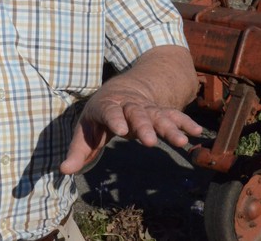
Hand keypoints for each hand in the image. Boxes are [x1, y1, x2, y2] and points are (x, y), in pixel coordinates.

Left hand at [59, 84, 201, 174]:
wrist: (122, 90)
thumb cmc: (100, 116)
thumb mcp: (86, 130)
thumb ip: (77, 151)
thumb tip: (64, 170)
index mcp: (107, 106)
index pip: (110, 112)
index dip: (115, 119)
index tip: (121, 130)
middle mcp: (129, 105)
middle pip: (137, 114)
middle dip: (144, 127)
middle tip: (149, 142)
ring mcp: (146, 108)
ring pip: (158, 115)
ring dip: (170, 128)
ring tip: (181, 142)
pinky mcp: (159, 112)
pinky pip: (174, 116)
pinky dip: (185, 123)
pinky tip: (196, 132)